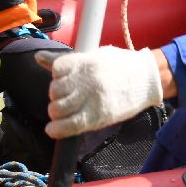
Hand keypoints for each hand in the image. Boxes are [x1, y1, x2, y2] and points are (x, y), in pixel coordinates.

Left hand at [38, 46, 164, 137]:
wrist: (148, 79)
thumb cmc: (121, 66)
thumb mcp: (95, 56)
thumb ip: (67, 61)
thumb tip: (37, 57)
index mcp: (86, 61)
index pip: (56, 68)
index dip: (58, 75)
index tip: (65, 79)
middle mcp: (86, 79)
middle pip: (54, 90)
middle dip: (56, 95)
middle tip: (67, 97)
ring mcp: (91, 98)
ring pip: (57, 108)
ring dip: (57, 111)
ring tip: (66, 111)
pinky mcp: (98, 116)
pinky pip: (69, 126)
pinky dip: (57, 130)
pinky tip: (53, 130)